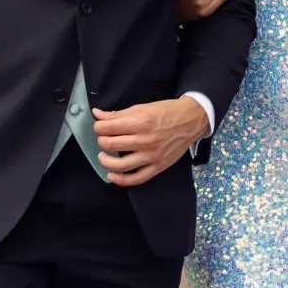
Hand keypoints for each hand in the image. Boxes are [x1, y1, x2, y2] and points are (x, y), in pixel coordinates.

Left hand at [92, 95, 208, 185]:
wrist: (191, 120)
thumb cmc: (166, 112)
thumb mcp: (142, 107)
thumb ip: (118, 114)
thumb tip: (97, 114)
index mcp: (141, 121)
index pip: (108, 127)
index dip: (98, 127)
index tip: (99, 127)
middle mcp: (146, 140)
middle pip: (111, 145)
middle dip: (101, 141)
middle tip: (104, 139)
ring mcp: (152, 155)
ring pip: (121, 165)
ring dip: (106, 161)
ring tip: (103, 157)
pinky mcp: (158, 166)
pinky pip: (137, 178)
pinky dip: (121, 180)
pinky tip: (112, 176)